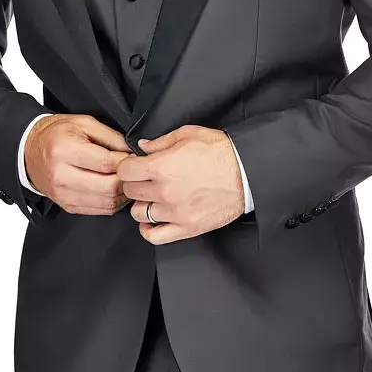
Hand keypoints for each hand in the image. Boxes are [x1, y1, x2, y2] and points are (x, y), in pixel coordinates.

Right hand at [24, 113, 132, 214]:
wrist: (29, 151)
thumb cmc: (56, 134)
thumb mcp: (83, 123)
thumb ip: (110, 136)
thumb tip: (132, 150)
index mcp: (65, 150)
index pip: (106, 163)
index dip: (126, 161)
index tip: (133, 156)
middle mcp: (62, 175)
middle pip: (108, 187)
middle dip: (127, 179)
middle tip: (132, 170)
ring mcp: (64, 194)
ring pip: (106, 202)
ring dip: (123, 193)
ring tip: (125, 180)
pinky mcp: (67, 205)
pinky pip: (99, 210)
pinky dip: (113, 202)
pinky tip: (115, 190)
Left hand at [116, 125, 245, 243]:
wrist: (247, 172)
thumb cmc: (221, 152)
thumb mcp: (188, 134)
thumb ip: (161, 141)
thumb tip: (143, 146)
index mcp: (162, 166)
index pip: (124, 171)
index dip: (127, 166)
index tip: (133, 166)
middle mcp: (165, 191)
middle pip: (130, 191)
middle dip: (134, 183)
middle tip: (143, 179)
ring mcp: (175, 212)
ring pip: (139, 214)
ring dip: (141, 204)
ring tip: (151, 197)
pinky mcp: (187, 228)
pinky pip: (155, 236)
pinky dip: (148, 230)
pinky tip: (152, 220)